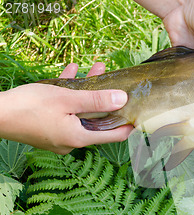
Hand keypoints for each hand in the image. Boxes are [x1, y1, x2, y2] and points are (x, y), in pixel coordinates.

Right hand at [0, 63, 132, 153]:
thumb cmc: (29, 107)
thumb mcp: (67, 99)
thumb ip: (97, 100)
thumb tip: (123, 100)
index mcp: (80, 138)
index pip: (115, 135)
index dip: (129, 123)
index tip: (140, 110)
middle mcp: (72, 141)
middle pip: (98, 120)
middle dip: (107, 99)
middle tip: (118, 82)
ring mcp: (59, 136)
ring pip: (81, 112)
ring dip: (89, 91)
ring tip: (96, 69)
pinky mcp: (48, 128)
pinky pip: (66, 111)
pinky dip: (71, 95)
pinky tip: (72, 72)